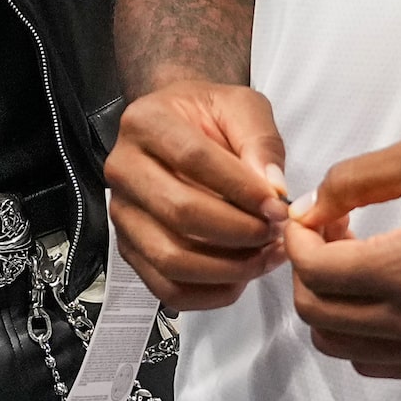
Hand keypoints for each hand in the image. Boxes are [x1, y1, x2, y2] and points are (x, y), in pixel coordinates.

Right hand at [103, 80, 290, 308]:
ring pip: (172, 258)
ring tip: (265, 254)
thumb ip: (260, 141)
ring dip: (229, 267)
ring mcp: (123, 213)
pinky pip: (167, 288)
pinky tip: (242, 276)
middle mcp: (123, 168)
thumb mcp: (242, 108)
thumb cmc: (210, 119)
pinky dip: (211, 293)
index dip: (241, 188)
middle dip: (239, 231)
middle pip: (180, 213)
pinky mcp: (130, 248)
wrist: (182, 130)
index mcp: (145, 122)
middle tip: (275, 232)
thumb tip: (273, 189)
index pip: (192, 159)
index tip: (278, 205)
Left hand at [284, 135, 400, 378]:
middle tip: (333, 233)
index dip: (295, 239)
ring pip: (340, 346)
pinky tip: (380, 288)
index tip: (311, 214)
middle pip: (316, 316)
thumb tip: (306, 211)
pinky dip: (359, 331)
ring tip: (357, 260)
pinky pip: (375, 363)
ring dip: (330, 303)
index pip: (313, 273)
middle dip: (307, 270)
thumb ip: (351, 181)